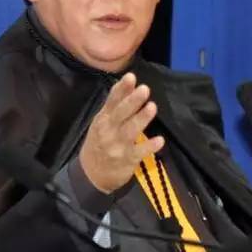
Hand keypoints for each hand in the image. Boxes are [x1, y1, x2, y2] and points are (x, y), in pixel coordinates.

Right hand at [79, 72, 164, 193]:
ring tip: (152, 107)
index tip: (131, 76)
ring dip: (141, 119)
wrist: (91, 175)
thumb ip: (114, 106)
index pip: (112, 101)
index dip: (121, 89)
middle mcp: (109, 130)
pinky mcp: (127, 160)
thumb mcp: (102, 123)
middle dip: (132, 101)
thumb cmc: (99, 143)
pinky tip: (160, 140)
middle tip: (145, 89)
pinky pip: (139, 152)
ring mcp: (117, 146)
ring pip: (130, 131)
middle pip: (121, 114)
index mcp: (103, 119)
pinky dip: (149, 146)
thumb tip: (129, 84)